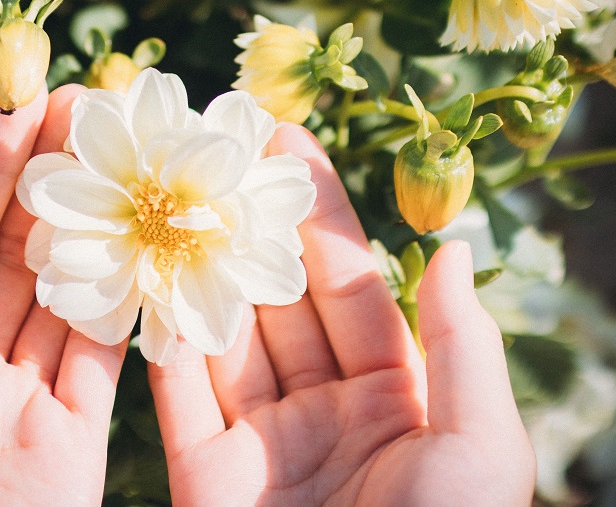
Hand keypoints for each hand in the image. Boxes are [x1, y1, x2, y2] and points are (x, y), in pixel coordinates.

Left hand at [0, 85, 125, 504]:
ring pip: (64, 295)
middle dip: (50, 183)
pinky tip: (147, 241)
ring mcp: (19, 402)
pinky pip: (104, 359)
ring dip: (95, 226)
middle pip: (11, 256)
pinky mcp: (74, 441)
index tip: (20, 103)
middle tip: (92, 109)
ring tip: (128, 154)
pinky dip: (127, 302)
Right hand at [149, 123, 535, 505]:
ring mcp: (260, 439)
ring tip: (163, 197)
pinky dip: (155, 341)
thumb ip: (460, 343)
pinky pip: (175, 398)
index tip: (280, 141)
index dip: (314, 211)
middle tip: (208, 153)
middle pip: (276, 299)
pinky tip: (136, 279)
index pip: (346, 282)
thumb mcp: (479, 441)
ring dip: (193, 270)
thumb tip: (451, 246)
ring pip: (221, 337)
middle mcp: (324, 406)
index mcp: (396, 393)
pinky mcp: (206, 474)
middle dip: (244, 226)